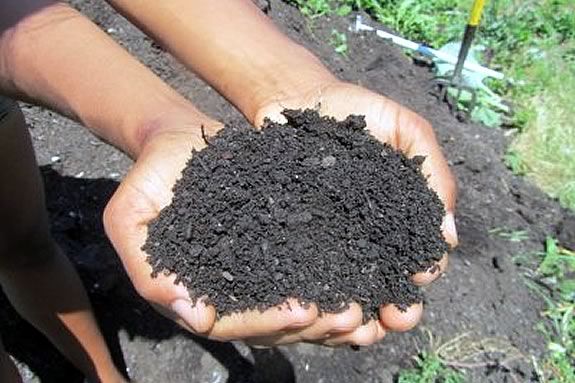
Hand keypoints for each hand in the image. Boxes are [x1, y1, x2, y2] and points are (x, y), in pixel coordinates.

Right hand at [102, 111, 358, 343]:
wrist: (180, 141)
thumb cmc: (154, 173)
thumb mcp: (130, 214)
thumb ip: (145, 266)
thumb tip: (192, 316)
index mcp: (195, 293)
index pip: (232, 324)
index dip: (266, 323)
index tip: (301, 311)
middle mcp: (230, 291)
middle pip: (273, 325)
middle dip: (313, 325)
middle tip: (349, 316)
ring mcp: (257, 274)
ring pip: (298, 310)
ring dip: (332, 316)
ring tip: (366, 311)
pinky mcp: (281, 249)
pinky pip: (311, 276)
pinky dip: (337, 285)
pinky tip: (367, 285)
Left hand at [247, 80, 457, 345]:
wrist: (297, 98)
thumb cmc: (355, 109)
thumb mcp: (406, 129)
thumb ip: (432, 172)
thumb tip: (450, 234)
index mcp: (399, 215)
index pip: (419, 255)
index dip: (424, 273)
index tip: (418, 285)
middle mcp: (368, 233)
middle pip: (387, 281)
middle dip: (397, 306)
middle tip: (394, 319)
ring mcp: (332, 238)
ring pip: (351, 286)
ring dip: (360, 312)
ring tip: (359, 326)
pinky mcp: (298, 236)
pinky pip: (310, 270)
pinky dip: (319, 294)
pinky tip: (320, 308)